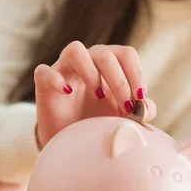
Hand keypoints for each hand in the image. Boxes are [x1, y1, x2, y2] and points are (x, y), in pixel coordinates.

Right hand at [34, 41, 155, 148]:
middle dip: (120, 81)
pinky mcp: (43, 84)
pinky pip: (43, 71)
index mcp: (110, 63)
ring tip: (97, 95)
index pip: (126, 54)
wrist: (69, 141)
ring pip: (75, 49)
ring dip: (90, 72)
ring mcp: (63, 69)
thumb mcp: (124, 117)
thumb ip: (141, 110)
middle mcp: (87, 59)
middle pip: (105, 54)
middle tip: (126, 107)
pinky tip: (67, 93)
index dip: (136, 74)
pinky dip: (55, 79)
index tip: (141, 100)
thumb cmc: (98, 122)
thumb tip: (147, 108)